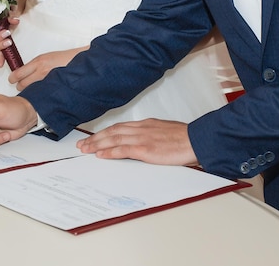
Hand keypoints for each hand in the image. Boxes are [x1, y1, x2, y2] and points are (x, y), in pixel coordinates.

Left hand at [9, 46, 87, 90]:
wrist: (80, 62)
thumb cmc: (66, 59)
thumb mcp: (47, 57)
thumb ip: (35, 65)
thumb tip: (23, 72)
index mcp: (38, 62)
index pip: (17, 74)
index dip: (13, 79)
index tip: (12, 80)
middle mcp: (41, 71)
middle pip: (21, 85)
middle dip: (20, 86)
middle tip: (23, 85)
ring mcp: (47, 80)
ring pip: (30, 91)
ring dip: (29, 92)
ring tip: (33, 90)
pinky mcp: (53, 87)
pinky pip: (40, 94)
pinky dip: (38, 95)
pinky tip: (41, 94)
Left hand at [76, 119, 198, 165]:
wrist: (196, 139)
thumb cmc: (184, 138)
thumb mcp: (164, 131)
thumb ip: (151, 134)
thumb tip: (142, 142)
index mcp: (145, 124)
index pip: (119, 127)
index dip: (104, 132)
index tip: (94, 137)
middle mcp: (140, 129)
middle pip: (112, 132)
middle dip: (95, 138)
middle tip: (82, 144)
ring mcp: (142, 138)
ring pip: (113, 139)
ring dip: (97, 145)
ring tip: (85, 149)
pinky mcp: (146, 149)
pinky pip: (123, 149)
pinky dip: (110, 152)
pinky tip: (100, 154)